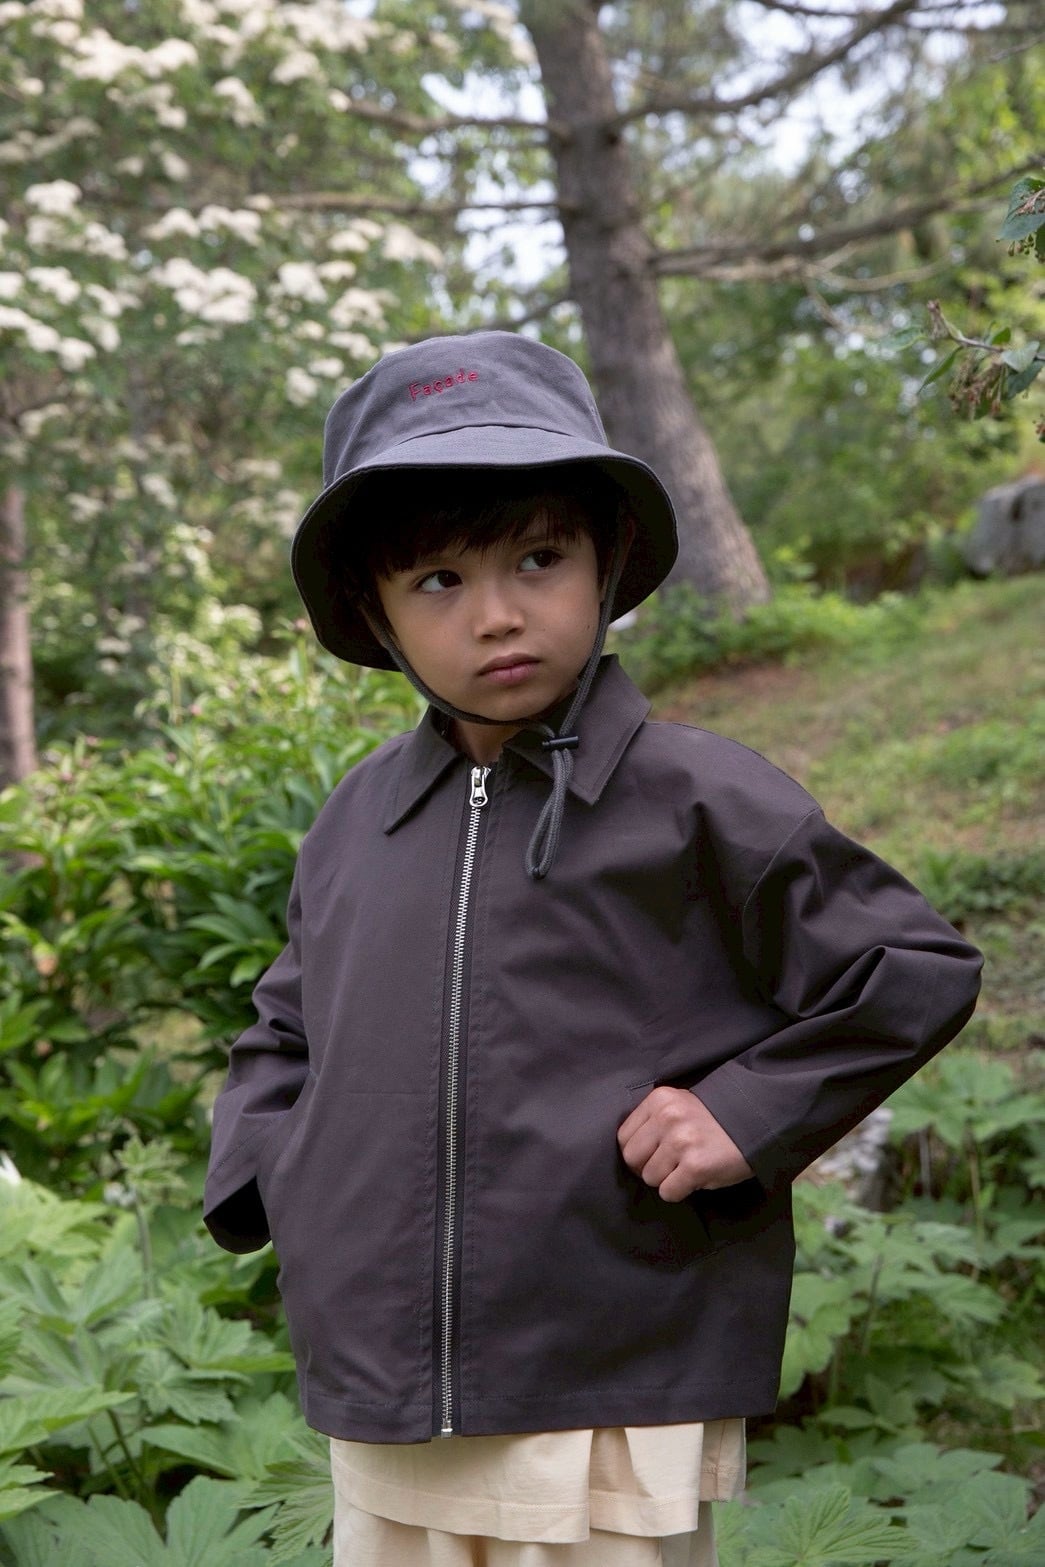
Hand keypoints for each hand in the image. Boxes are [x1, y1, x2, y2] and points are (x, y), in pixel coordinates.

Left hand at [617, 1087, 754, 1201]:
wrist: (756, 1122)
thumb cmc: (713, 1119)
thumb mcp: (679, 1105)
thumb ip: (654, 1121)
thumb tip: (631, 1151)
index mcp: (659, 1100)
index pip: (623, 1137)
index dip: (637, 1151)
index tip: (652, 1155)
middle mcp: (667, 1118)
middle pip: (631, 1158)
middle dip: (647, 1167)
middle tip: (668, 1166)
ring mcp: (680, 1142)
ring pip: (650, 1177)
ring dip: (666, 1179)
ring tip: (686, 1168)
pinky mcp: (695, 1166)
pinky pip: (668, 1192)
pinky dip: (679, 1191)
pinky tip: (695, 1178)